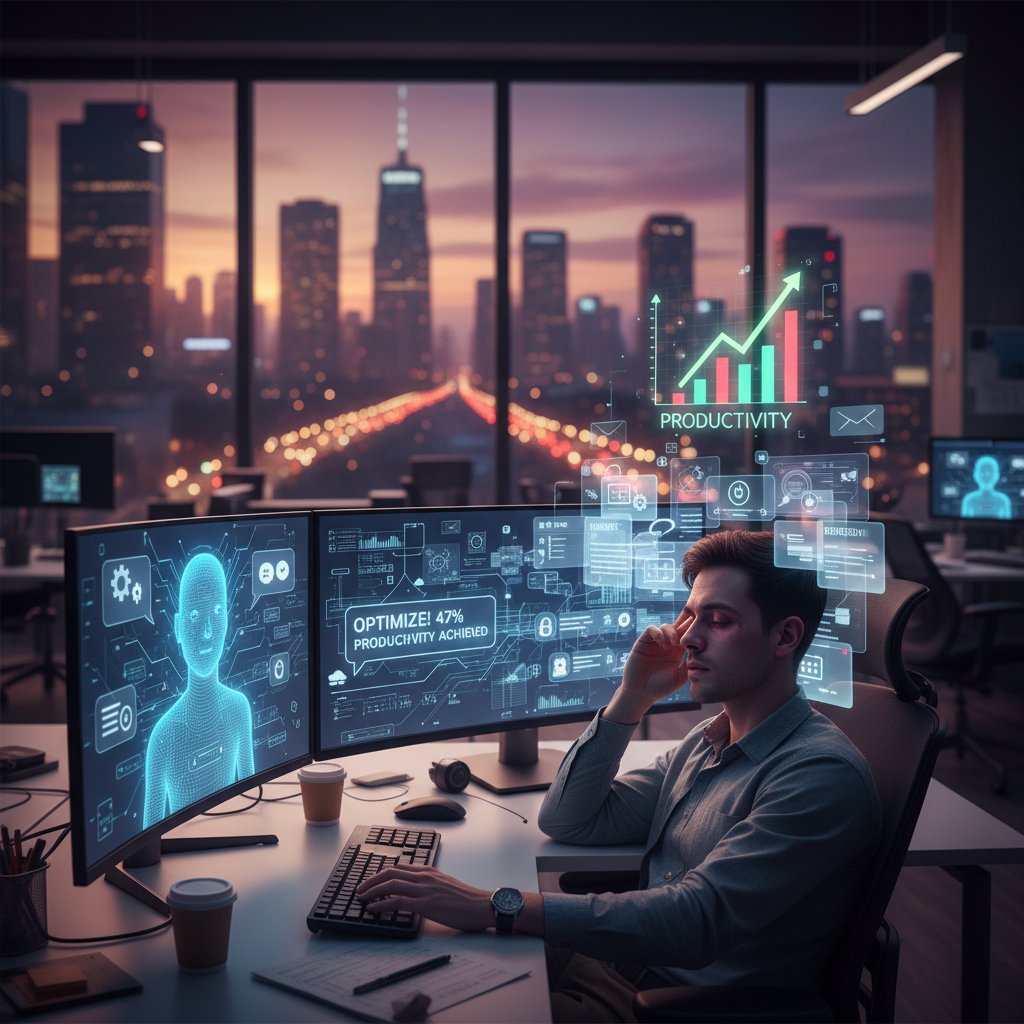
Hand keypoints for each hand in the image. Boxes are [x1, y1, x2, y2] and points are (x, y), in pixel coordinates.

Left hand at [355, 864, 493, 931]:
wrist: (482, 905)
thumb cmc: (467, 900)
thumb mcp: (445, 885)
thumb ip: (429, 885)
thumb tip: (414, 892)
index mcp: (429, 871)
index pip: (398, 867)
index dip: (381, 873)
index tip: (370, 881)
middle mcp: (424, 876)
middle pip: (390, 872)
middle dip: (371, 880)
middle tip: (360, 889)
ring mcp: (424, 889)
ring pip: (391, 884)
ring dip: (372, 891)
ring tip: (362, 898)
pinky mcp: (426, 904)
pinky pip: (397, 901)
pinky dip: (381, 904)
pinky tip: (373, 909)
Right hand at [606, 609, 692, 722]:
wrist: (641, 692)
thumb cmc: (660, 687)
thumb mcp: (679, 677)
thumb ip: (689, 666)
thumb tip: (702, 654)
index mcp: (678, 652)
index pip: (687, 636)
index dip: (694, 631)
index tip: (703, 629)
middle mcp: (667, 645)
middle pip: (678, 626)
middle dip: (685, 622)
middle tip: (692, 622)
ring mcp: (655, 642)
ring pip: (666, 626)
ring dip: (672, 633)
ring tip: (674, 645)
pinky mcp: (644, 642)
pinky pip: (652, 629)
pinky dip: (659, 633)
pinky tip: (663, 645)